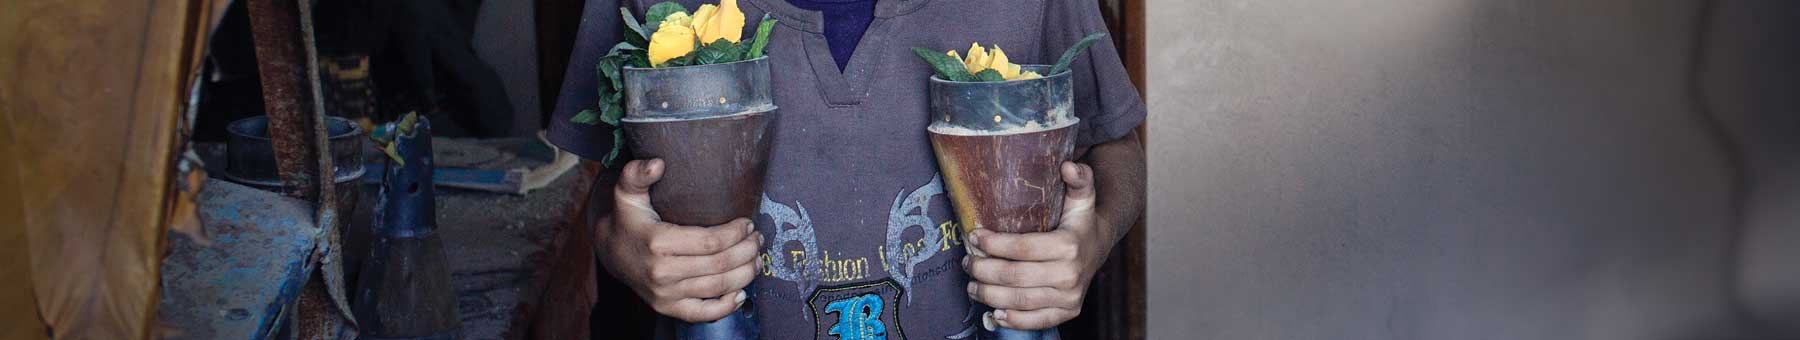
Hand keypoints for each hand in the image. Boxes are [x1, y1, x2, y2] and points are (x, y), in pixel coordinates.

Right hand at [597, 159, 761, 322]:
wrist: (610, 251)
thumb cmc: (627, 217)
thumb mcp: (627, 191)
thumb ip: (637, 173)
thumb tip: (657, 164)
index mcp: (657, 242)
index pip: (710, 242)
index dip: (735, 233)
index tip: (748, 223)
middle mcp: (661, 273)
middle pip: (719, 265)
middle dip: (746, 251)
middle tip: (758, 238)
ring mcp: (664, 294)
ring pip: (717, 287)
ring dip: (745, 274)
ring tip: (757, 259)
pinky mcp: (666, 308)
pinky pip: (702, 314)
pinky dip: (726, 307)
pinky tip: (741, 294)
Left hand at [964, 162, 1106, 329]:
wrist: (1100, 245)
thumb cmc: (1080, 219)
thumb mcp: (1081, 195)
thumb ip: (1078, 177)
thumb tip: (1067, 166)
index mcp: (1070, 245)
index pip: (1022, 248)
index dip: (993, 243)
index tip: (974, 235)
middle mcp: (1071, 274)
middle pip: (1015, 276)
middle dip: (984, 269)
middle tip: (967, 261)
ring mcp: (1070, 297)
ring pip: (1019, 300)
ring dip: (989, 294)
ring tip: (972, 284)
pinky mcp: (1068, 312)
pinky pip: (1036, 322)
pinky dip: (1012, 320)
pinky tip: (994, 312)